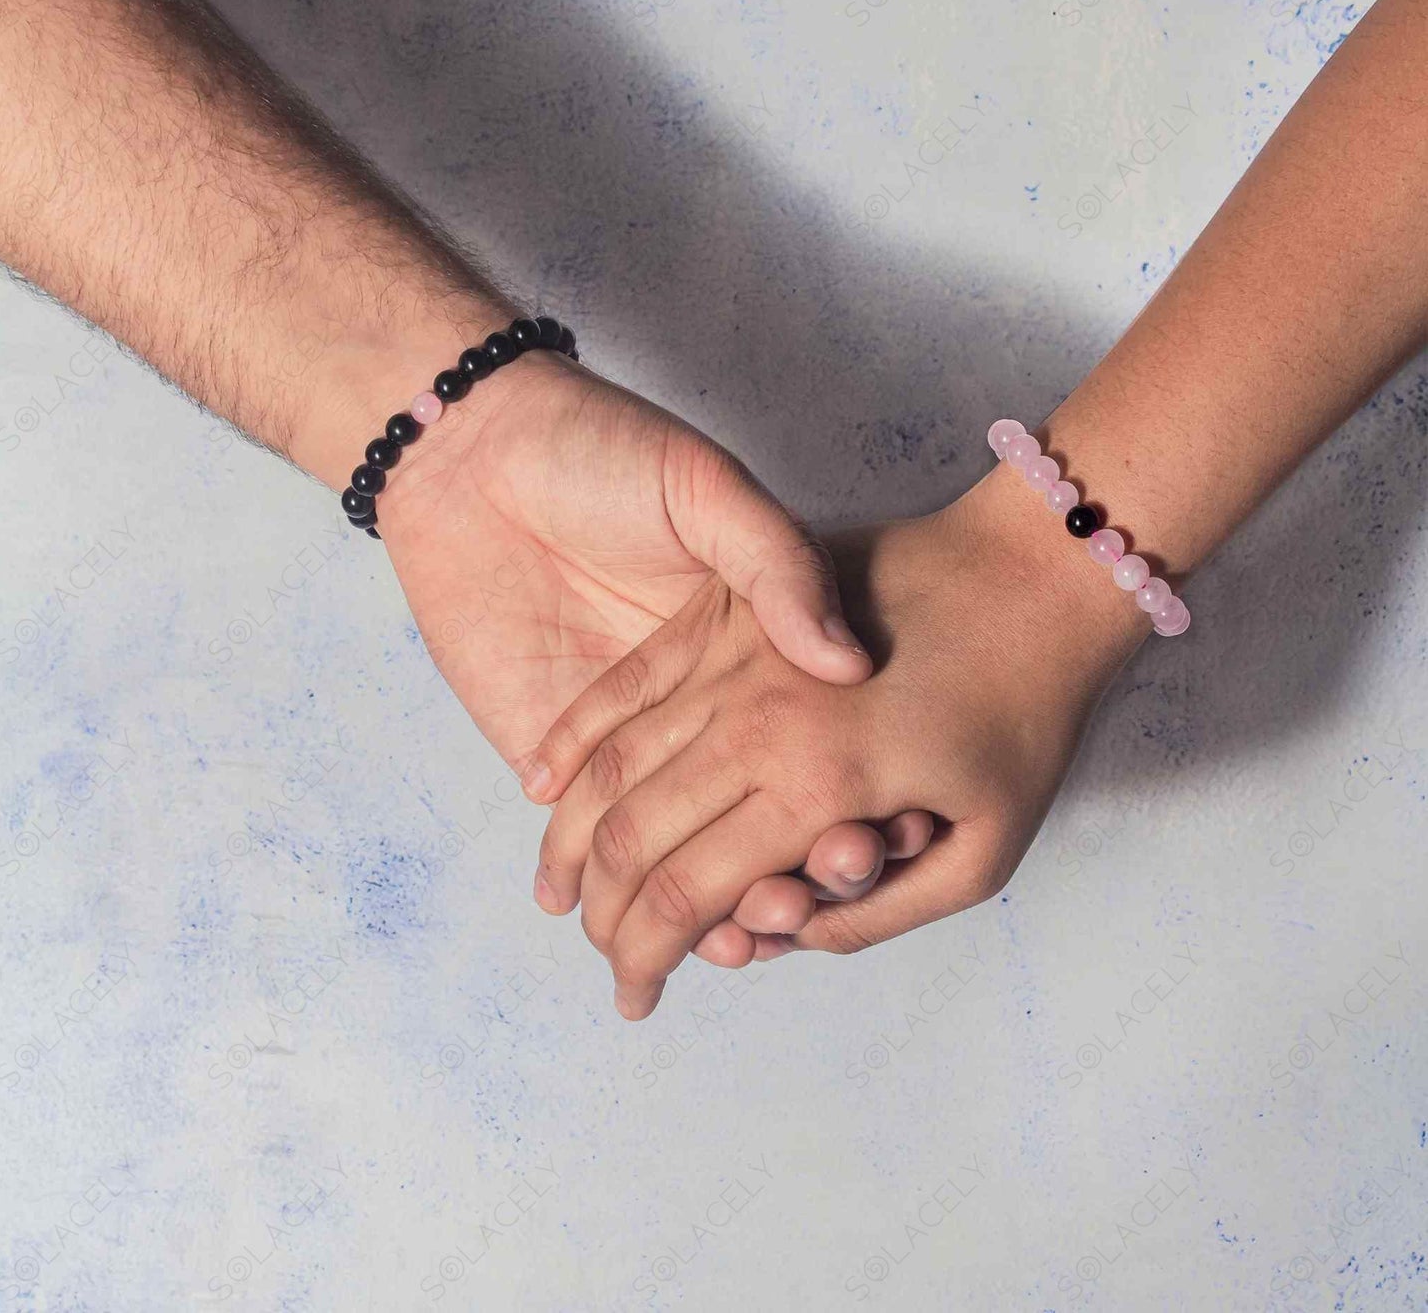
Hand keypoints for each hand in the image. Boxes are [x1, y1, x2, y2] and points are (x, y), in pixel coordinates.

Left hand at [373, 349, 923, 920]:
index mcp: (743, 645)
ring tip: (749, 937)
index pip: (815, 745)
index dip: (853, 797)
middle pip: (755, 815)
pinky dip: (637, 897)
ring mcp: (621, 735)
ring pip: (683, 849)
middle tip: (815, 899)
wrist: (467, 449)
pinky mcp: (542, 753)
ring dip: (719, 906)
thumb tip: (847, 663)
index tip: (886, 840)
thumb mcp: (707, 489)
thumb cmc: (596, 448)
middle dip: (791, 873)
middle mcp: (691, 702)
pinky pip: (595, 842)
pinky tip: (680, 933)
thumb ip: (775, 566)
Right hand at [527, 468, 1147, 1016]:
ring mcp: (731, 659)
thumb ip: (881, 915)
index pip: (687, 897)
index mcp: (813, 789)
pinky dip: (575, 735)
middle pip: (634, 838)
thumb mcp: (988, 849)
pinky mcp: (722, 612)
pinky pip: (626, 680)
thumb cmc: (1024, 714)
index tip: (633, 997)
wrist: (1030, 574)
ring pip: (614, 762)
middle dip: (603, 914)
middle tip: (600, 953)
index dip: (645, 959)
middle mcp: (753, 725)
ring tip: (554, 887)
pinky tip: (541, 778)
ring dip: (572, 836)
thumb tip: (795, 941)